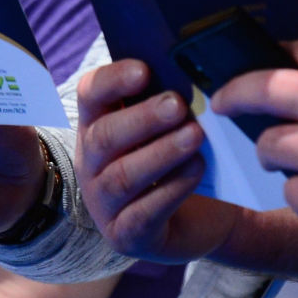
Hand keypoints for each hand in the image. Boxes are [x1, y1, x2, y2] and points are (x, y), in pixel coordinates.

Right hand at [75, 59, 239, 262]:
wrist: (205, 218)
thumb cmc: (185, 159)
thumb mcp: (177, 126)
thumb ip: (175, 97)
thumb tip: (197, 62)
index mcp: (100, 126)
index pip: (92, 95)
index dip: (113, 81)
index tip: (144, 70)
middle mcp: (92, 164)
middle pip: (104, 136)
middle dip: (141, 119)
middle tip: (177, 104)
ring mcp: (105, 203)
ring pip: (122, 176)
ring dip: (160, 153)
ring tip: (194, 136)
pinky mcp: (126, 235)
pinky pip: (143, 213)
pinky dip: (172, 190)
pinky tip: (196, 170)